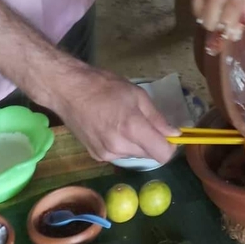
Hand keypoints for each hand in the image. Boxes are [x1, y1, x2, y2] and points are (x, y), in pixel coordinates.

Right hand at [49, 64, 179, 162]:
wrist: (69, 92)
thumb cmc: (105, 87)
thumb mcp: (137, 95)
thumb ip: (157, 118)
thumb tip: (175, 134)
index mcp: (132, 128)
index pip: (162, 154)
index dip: (170, 146)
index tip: (169, 135)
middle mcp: (119, 147)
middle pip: (149, 154)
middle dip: (152, 141)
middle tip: (143, 120)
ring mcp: (106, 154)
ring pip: (134, 155)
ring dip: (136, 143)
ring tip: (124, 121)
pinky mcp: (96, 157)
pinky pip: (119, 155)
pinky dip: (122, 145)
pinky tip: (111, 128)